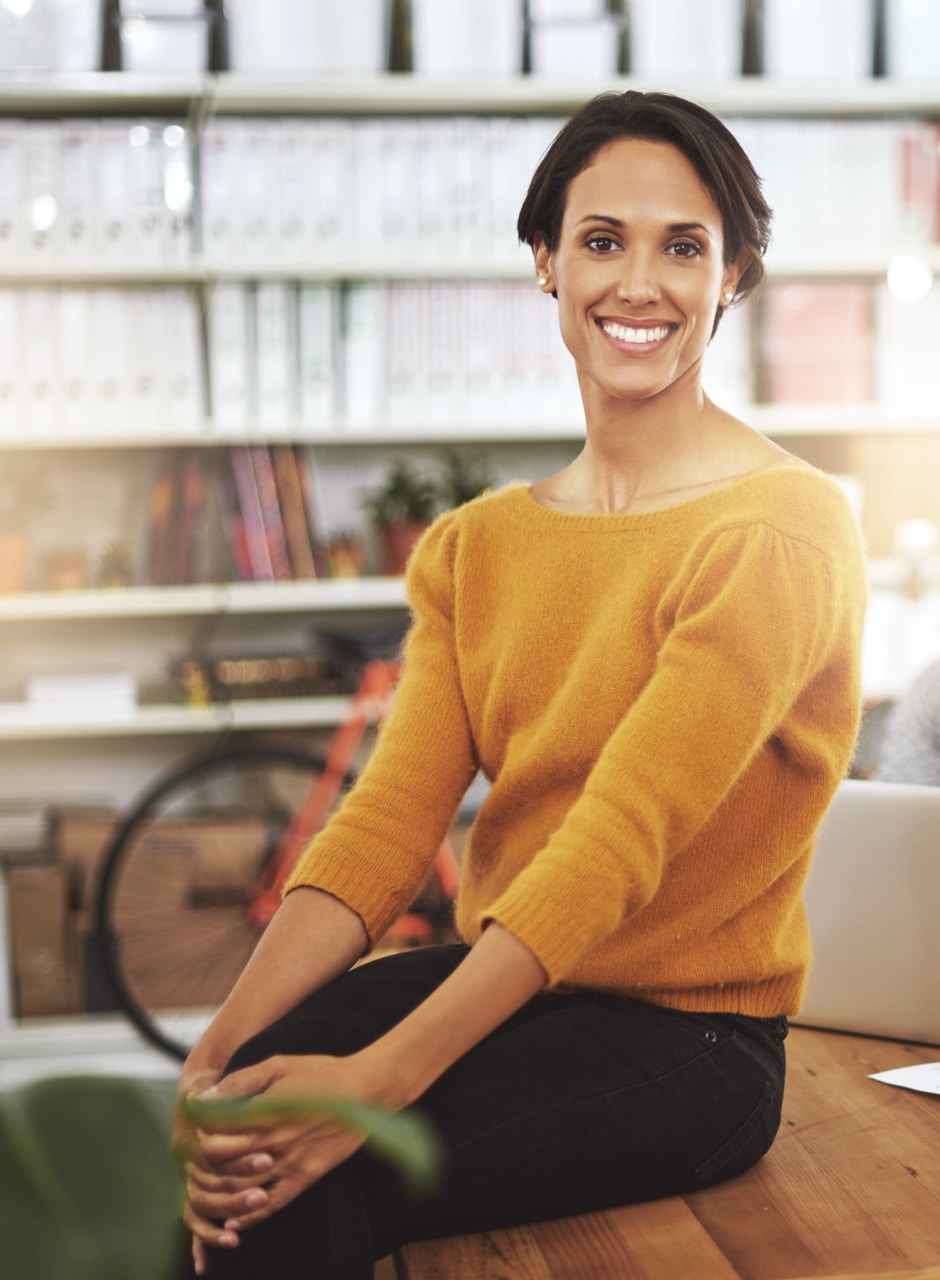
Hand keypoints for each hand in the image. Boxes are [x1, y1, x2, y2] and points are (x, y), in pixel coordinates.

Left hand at [182, 1053, 381, 1261]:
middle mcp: (273, 1141)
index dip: (200, 1126)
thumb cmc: (320, 1073)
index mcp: (265, 1111)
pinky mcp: (305, 1178)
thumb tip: (207, 1095)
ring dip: (220, 1186)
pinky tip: (234, 1219)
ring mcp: (289, 1164)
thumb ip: (241, 1081)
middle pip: (222, 1160)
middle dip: (205, 1155)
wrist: (364, 1091)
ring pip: (241, 1187)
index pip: (215, 1129)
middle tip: (201, 1148)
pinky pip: (271, 1206)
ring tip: (210, 1178)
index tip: (199, 1121)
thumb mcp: (279, 1064)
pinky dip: (249, 1216)